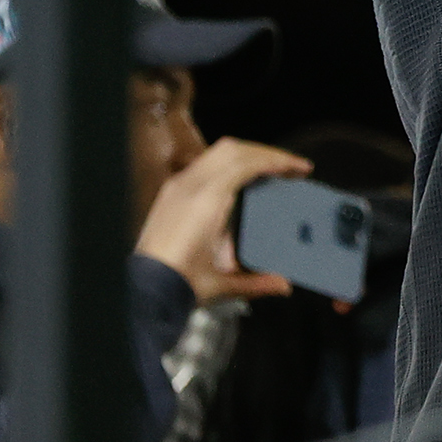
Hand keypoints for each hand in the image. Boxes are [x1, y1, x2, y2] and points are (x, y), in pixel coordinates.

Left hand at [133, 137, 311, 302]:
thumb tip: (283, 285)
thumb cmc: (177, 285)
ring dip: (245, 156)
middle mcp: (190, 185)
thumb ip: (256, 282)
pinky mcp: (169, 193)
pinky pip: (203, 165)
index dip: (278, 161)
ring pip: (216, 153)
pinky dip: (227, 166)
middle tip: (288, 167)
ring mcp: (177, 186)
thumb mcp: (221, 285)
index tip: (299, 168)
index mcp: (207, 200)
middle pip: (234, 149)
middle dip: (265, 153)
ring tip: (266, 170)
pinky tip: (237, 183)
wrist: (141, 292)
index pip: (248, 163)